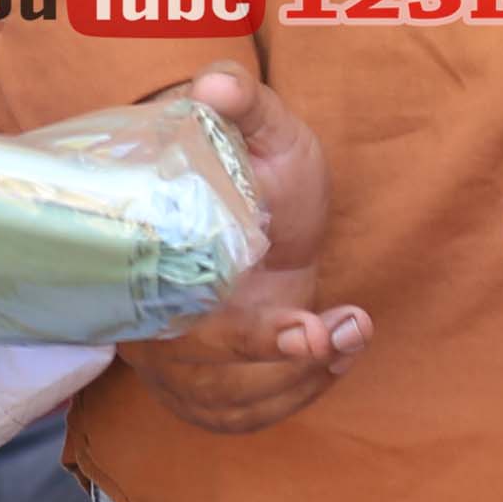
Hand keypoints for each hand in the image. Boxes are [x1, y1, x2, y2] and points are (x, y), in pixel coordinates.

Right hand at [125, 69, 364, 436]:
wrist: (259, 208)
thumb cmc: (258, 168)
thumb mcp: (263, 127)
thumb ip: (243, 103)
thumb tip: (214, 86)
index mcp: (153, 257)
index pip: (179, 315)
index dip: (246, 336)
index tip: (311, 329)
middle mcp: (149, 314)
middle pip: (200, 370)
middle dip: (277, 366)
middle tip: (337, 334)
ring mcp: (170, 355)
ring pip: (222, 401)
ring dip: (295, 382)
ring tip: (352, 333)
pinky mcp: (198, 381)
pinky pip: (235, 415)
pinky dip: (290, 398)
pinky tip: (336, 356)